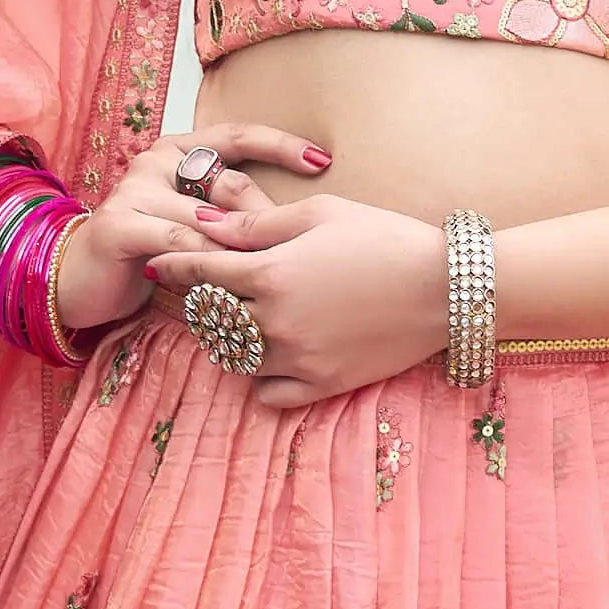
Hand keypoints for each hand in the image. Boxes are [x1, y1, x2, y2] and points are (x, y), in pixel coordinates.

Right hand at [53, 121, 329, 341]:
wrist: (79, 281)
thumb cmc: (148, 253)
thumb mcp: (194, 226)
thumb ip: (230, 213)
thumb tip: (295, 219)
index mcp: (177, 151)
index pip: (237, 135)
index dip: (281, 145)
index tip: (323, 160)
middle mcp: (155, 162)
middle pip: (229, 184)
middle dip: (266, 221)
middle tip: (295, 252)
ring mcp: (134, 190)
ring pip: (208, 219)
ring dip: (241, 251)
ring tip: (271, 276)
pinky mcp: (119, 224)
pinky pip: (178, 242)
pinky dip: (207, 263)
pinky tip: (229, 285)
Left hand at [147, 181, 450, 406]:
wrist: (446, 287)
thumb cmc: (385, 237)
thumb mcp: (320, 214)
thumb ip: (256, 222)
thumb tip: (206, 221)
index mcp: (271, 272)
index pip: (202, 270)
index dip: (177, 263)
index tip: (162, 262)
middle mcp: (275, 321)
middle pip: (211, 317)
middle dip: (202, 302)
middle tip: (209, 290)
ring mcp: (297, 358)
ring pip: (234, 358)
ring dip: (229, 340)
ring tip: (241, 322)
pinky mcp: (322, 385)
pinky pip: (267, 394)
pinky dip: (260, 379)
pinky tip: (272, 358)